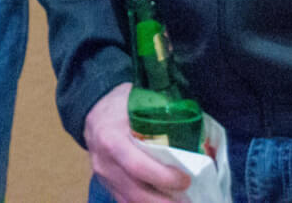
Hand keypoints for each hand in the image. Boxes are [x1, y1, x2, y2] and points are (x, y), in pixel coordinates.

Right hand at [85, 82, 193, 201]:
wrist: (92, 111)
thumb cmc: (120, 104)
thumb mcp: (138, 100)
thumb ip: (164, 115)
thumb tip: (199, 133)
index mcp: (111, 138)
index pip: (138, 165)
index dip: (164, 177)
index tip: (186, 179)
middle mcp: (105, 162)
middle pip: (135, 192)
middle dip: (164, 202)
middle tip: (189, 201)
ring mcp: (104, 177)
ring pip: (130, 201)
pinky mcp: (107, 185)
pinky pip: (126, 202)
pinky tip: (163, 201)